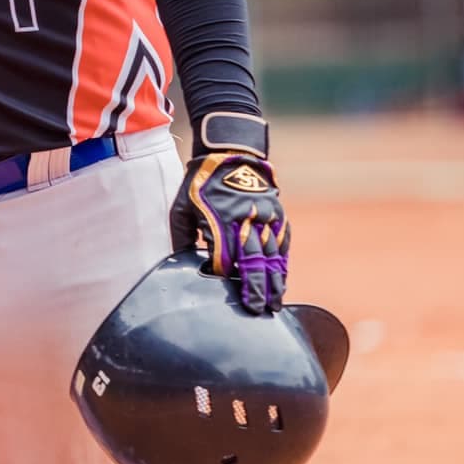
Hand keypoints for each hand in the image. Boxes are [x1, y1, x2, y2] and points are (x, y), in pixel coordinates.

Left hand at [168, 112, 288, 313]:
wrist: (230, 151)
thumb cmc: (201, 182)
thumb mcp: (182, 206)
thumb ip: (181, 235)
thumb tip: (180, 261)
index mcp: (220, 223)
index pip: (225, 261)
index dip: (224, 278)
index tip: (225, 295)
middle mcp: (246, 223)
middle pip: (254, 264)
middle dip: (257, 290)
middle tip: (259, 312)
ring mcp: (265, 218)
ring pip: (273, 257)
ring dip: (275, 282)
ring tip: (275, 304)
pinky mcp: (277, 214)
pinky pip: (283, 243)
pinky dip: (283, 262)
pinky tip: (282, 278)